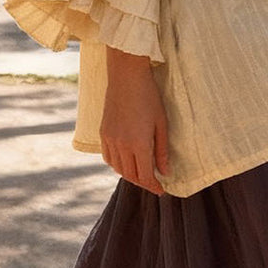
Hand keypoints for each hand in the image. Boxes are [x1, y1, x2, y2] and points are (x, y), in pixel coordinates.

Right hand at [101, 48, 170, 192]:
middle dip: (143, 182)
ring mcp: (110, 139)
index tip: (161, 190)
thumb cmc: (149, 97)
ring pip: (118, 168)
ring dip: (130, 175)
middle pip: (131, 175)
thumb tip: (165, 172)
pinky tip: (126, 163)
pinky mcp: (103, 133)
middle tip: (154, 183)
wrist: (126, 77)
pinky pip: (108, 158)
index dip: (153, 186)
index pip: (145, 175)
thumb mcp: (161, 124)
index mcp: (139, 144)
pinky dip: (117, 165)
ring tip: (142, 174)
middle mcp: (121, 145)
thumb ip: (162, 150)